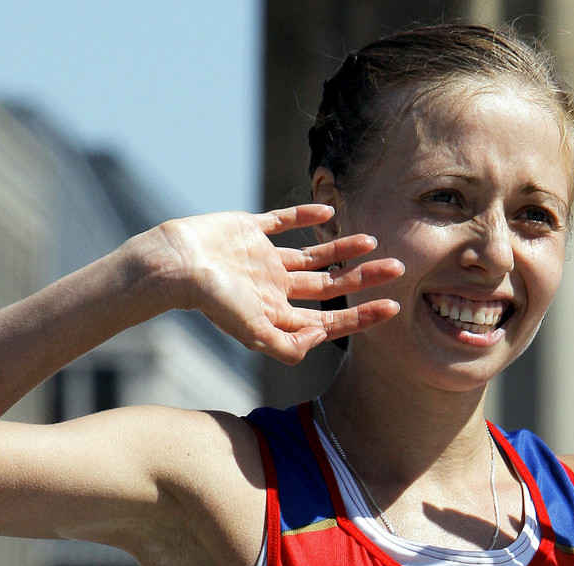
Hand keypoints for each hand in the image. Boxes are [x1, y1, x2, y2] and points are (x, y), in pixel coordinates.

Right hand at [144, 204, 402, 363]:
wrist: (174, 264)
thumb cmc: (212, 301)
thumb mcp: (254, 333)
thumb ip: (289, 344)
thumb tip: (323, 337)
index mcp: (278, 314)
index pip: (330, 317)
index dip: (362, 314)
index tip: (393, 306)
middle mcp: (275, 288)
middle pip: (330, 285)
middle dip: (364, 279)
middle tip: (399, 267)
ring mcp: (263, 259)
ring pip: (313, 255)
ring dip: (342, 250)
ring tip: (372, 242)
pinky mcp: (250, 230)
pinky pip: (284, 221)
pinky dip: (305, 216)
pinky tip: (329, 212)